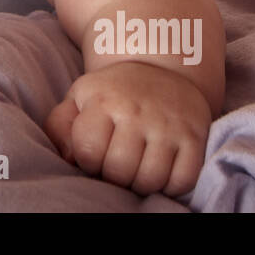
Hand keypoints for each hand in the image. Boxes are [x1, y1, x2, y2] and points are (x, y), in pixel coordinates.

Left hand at [43, 61, 210, 197]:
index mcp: (103, 99)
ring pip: (150, 180)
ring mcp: (168, 124)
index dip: (88, 162)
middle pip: (119, 170)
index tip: (95, 155)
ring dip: (140, 184)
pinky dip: (170, 186)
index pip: (88, 152)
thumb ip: (60, 125)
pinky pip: (183, 180)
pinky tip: (160, 172)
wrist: (163, 67)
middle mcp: (136, 111)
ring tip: (136, 170)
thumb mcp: (80, 97)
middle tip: (117, 166)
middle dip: (113, 177)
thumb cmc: (113, 92)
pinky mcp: (194, 136)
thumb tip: (68, 158)